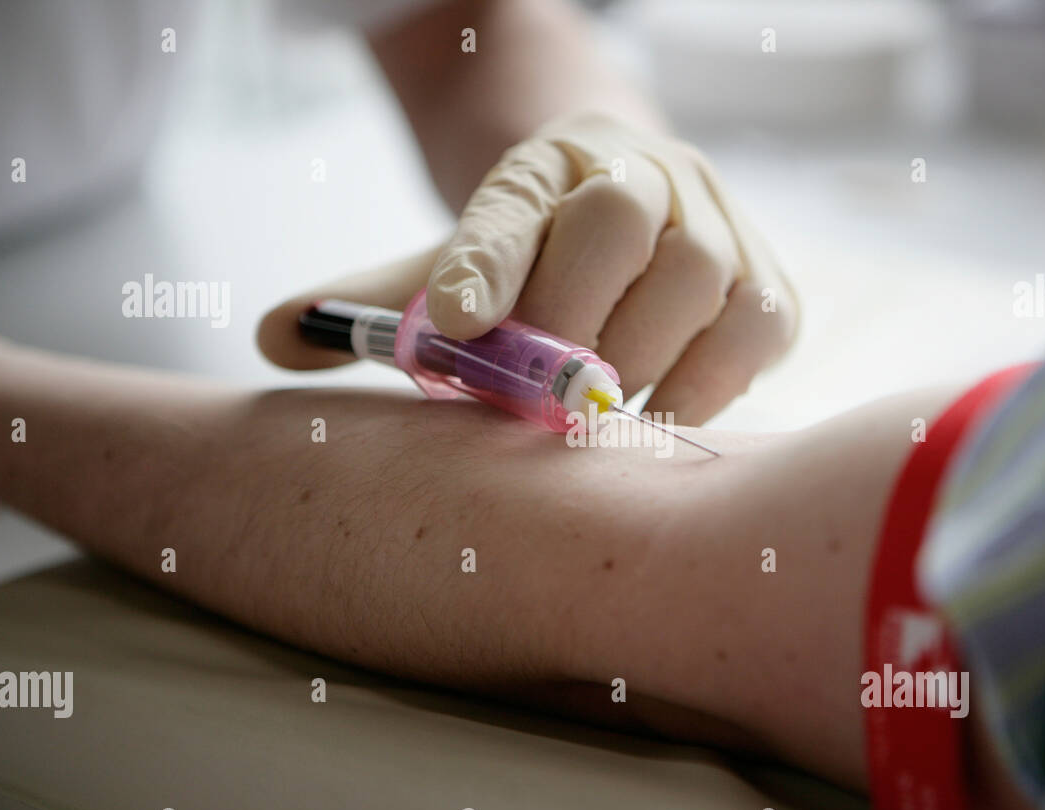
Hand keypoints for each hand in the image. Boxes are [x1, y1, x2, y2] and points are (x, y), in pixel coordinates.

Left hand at [260, 112, 797, 424]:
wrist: (635, 223)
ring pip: (697, 276)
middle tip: (541, 393)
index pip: (510, 206)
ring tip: (596, 406)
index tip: (453, 329)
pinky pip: (757, 329)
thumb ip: (373, 304)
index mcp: (548, 162)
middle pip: (617, 222)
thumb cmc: (537, 262)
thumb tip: (273, 334)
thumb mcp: (454, 268)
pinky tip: (657, 412)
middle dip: (570, 324)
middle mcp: (644, 170)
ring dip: (638, 361)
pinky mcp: (771, 281)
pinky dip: (708, 386)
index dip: (482, 265)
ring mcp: (719, 220)